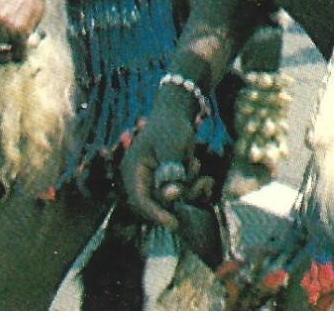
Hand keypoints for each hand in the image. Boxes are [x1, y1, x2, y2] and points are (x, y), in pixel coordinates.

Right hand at [123, 92, 201, 229]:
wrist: (176, 111)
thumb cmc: (170, 127)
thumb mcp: (172, 147)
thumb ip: (170, 172)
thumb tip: (171, 196)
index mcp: (133, 172)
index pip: (140, 201)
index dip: (156, 214)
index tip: (174, 223)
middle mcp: (140, 179)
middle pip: (156, 203)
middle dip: (179, 195)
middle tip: (200, 183)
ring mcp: (153, 179)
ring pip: (170, 198)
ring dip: (187, 185)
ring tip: (195, 162)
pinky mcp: (165, 178)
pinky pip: (177, 190)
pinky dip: (189, 181)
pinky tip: (195, 162)